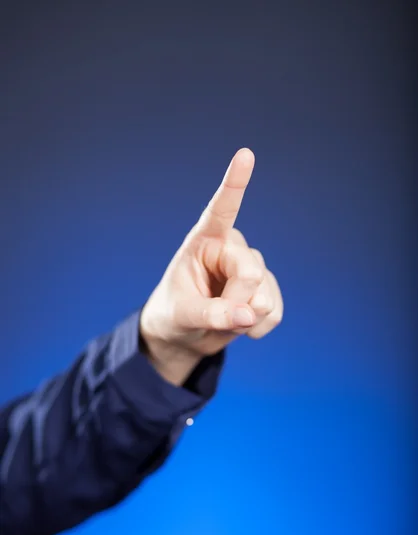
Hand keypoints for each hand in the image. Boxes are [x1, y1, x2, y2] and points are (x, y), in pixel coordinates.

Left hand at [140, 148, 283, 384]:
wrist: (185, 335)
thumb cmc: (174, 314)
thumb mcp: (183, 315)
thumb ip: (212, 314)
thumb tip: (249, 314)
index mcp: (204, 242)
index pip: (221, 210)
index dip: (235, 183)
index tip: (245, 155)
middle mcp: (231, 249)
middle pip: (250, 272)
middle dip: (236, 302)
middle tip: (217, 314)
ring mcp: (252, 269)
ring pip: (265, 295)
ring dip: (246, 318)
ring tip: (224, 319)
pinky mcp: (266, 290)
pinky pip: (274, 312)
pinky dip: (259, 327)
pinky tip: (244, 327)